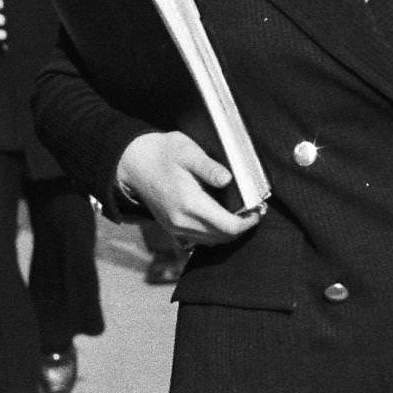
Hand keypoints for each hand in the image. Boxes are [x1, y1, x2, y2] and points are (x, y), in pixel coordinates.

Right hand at [115, 130, 264, 246]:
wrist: (133, 163)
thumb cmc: (161, 153)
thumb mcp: (187, 150)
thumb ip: (209, 167)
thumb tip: (228, 179)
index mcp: (189, 203)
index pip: (228, 226)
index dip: (248, 222)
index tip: (258, 210)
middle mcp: (182, 221)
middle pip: (223, 237)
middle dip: (242, 227)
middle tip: (254, 211)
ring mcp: (176, 228)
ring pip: (212, 242)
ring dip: (229, 232)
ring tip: (241, 215)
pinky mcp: (172, 229)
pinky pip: (199, 241)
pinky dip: (214, 234)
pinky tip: (221, 220)